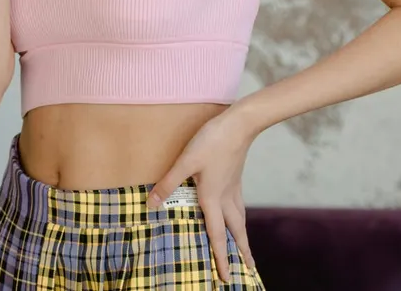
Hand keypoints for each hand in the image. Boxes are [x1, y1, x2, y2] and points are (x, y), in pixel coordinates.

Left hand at [146, 110, 256, 282]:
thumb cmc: (212, 141)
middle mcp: (226, 197)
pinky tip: (235, 213)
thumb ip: (169, 183)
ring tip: (245, 247)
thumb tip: (151, 204)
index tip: (227, 278)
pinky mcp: (236, 177)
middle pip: (236, 231)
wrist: (239, 124)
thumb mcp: (186, 161)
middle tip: (249, 269)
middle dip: (242, 252)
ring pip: (240, 218)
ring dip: (242, 235)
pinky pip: (239, 205)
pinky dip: (239, 217)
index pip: (217, 235)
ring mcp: (234, 187)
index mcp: (213, 198)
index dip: (221, 258)